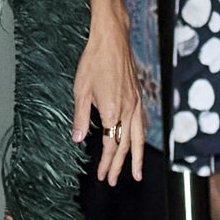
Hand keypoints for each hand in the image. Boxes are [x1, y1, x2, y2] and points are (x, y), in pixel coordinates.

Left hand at [72, 16, 144, 185]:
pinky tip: (139, 144)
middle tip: (113, 181)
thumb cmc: (94, 61)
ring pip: (139, 136)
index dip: (106, 162)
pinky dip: (141, 138)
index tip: (101, 175)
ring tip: (137, 173)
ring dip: (137, 157)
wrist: (112, 39)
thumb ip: (80, 117)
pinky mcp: (138, 96)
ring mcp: (136, 103)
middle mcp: (128, 109)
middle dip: (120, 166)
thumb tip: (77, 139)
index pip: (110, 143)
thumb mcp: (80, 90)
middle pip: (126, 145)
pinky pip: (142, 123)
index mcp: (112, 110)